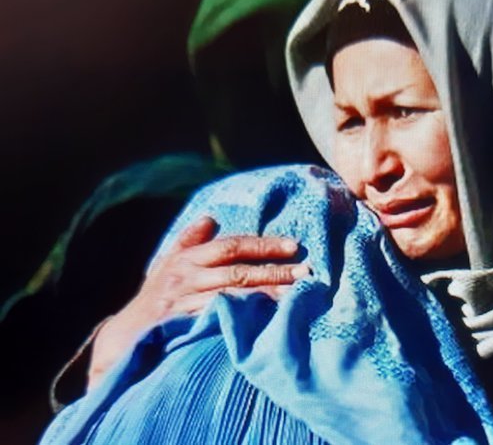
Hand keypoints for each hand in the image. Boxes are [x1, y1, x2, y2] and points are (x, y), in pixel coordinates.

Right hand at [87, 216, 308, 388]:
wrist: (122, 339)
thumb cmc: (153, 300)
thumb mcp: (166, 266)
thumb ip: (189, 242)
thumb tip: (210, 218)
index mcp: (187, 259)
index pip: (232, 245)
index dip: (263, 245)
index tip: (294, 246)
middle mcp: (187, 277)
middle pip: (237, 269)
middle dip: (273, 270)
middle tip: (305, 272)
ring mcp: (185, 303)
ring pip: (232, 294)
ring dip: (265, 294)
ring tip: (294, 295)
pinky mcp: (183, 326)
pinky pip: (218, 319)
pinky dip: (242, 316)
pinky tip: (265, 318)